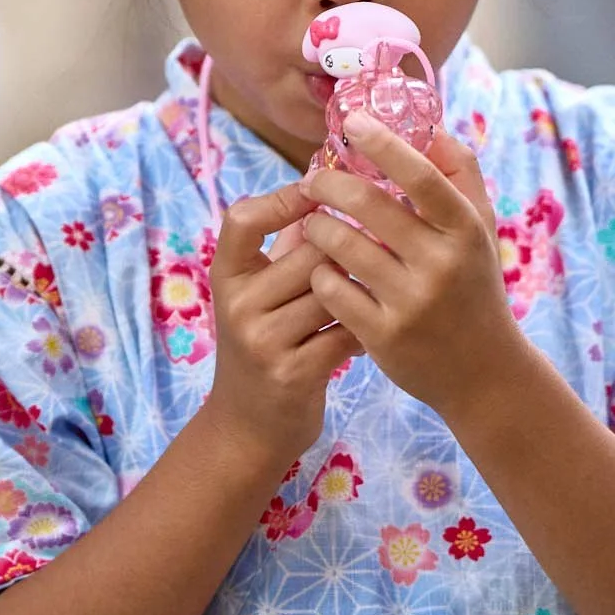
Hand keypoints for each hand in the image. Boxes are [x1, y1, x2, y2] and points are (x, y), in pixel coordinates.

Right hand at [206, 184, 363, 466]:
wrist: (248, 426)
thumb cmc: (266, 344)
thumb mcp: (260, 294)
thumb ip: (286, 250)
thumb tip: (331, 187)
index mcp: (227, 276)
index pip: (242, 220)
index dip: (283, 199)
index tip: (320, 191)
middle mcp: (237, 305)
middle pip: (309, 253)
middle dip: (349, 248)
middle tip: (384, 244)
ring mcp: (262, 341)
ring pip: (332, 291)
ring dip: (365, 288)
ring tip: (387, 285)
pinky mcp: (290, 374)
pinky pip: (344, 333)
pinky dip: (366, 329)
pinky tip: (375, 332)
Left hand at [297, 116, 529, 416]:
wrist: (485, 374)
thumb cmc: (475, 287)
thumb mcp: (481, 231)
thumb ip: (461, 175)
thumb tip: (431, 125)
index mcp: (466, 230)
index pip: (422, 175)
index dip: (384, 144)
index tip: (351, 123)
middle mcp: (441, 263)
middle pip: (369, 203)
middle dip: (329, 183)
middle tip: (311, 178)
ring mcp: (411, 301)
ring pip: (341, 245)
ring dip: (316, 227)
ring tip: (313, 224)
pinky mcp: (384, 336)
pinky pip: (332, 289)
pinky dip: (320, 274)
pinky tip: (322, 270)